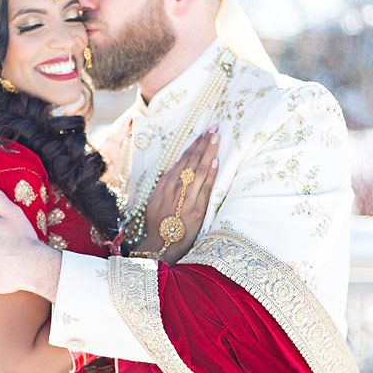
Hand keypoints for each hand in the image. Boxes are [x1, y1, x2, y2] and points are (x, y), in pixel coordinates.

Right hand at [139, 127, 219, 261]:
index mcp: (166, 184)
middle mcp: (176, 188)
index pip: (183, 159)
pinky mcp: (197, 210)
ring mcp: (187, 198)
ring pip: (199, 171)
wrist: (160, 245)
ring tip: (217, 138)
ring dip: (209, 153)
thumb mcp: (154, 199)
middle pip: (192, 161)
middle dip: (204, 143)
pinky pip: (205, 189)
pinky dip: (210, 174)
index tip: (203, 132)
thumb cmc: (157, 223)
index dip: (194, 145)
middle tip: (214, 128)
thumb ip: (165, 183)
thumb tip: (174, 166)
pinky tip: (216, 161)